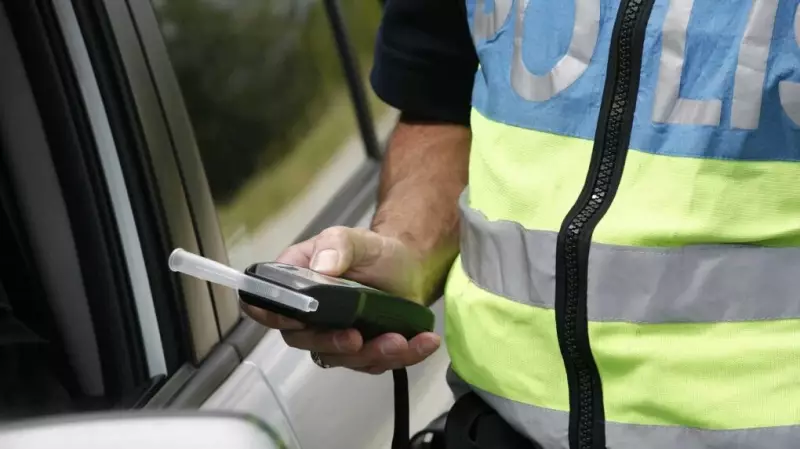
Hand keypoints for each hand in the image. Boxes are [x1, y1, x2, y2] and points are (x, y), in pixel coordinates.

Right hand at [242, 226, 441, 374]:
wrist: (409, 266)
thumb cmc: (372, 251)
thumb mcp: (353, 238)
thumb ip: (336, 246)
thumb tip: (322, 267)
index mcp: (295, 285)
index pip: (267, 306)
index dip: (271, 317)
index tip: (293, 322)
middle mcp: (310, 317)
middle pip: (306, 341)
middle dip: (331, 344)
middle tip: (356, 338)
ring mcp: (337, 337)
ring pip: (344, 358)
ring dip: (371, 354)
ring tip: (399, 341)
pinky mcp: (366, 351)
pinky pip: (377, 363)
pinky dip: (403, 356)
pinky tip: (424, 343)